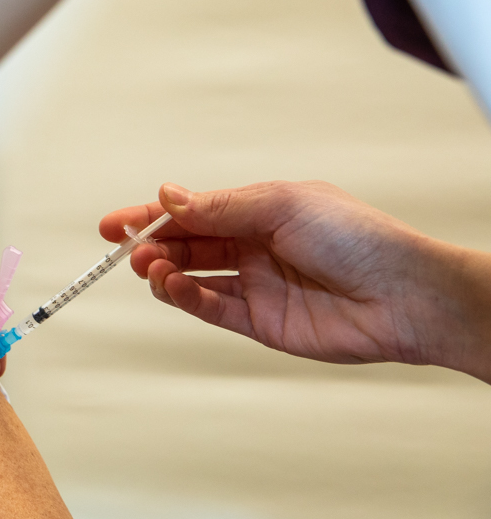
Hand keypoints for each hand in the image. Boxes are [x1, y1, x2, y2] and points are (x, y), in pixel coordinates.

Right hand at [100, 181, 490, 380]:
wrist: (401, 295)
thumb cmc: (358, 239)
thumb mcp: (281, 205)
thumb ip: (219, 207)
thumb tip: (169, 196)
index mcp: (261, 211)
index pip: (194, 211)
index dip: (151, 216)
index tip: (116, 223)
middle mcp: (255, 246)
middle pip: (187, 244)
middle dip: (152, 245)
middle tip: (128, 249)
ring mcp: (257, 285)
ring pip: (194, 277)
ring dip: (165, 271)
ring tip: (151, 268)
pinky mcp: (261, 322)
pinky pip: (212, 308)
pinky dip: (187, 298)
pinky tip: (173, 288)